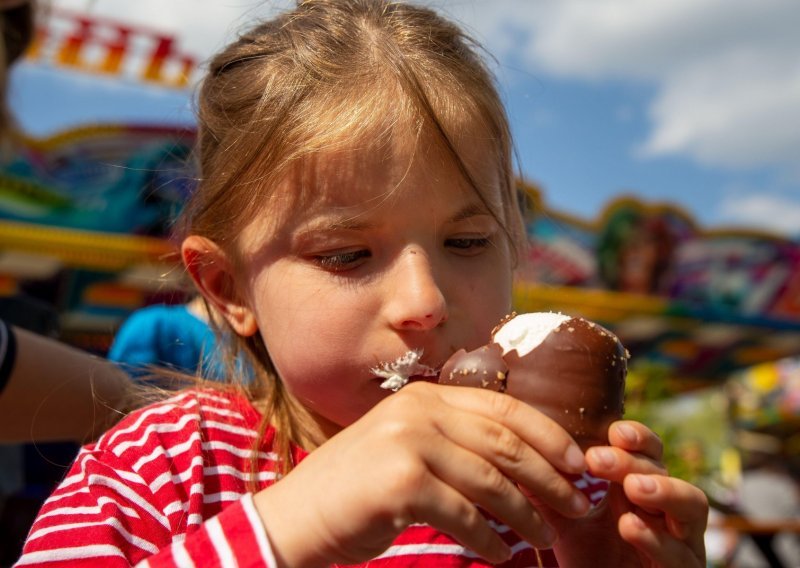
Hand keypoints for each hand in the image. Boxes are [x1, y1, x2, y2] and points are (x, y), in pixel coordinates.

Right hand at [252, 382, 590, 566]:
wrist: (297, 516)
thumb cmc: (360, 488)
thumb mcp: (408, 449)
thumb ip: (456, 445)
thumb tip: (523, 466)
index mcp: (426, 398)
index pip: (504, 407)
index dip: (550, 435)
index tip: (580, 463)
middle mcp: (419, 412)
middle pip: (505, 443)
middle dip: (551, 477)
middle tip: (580, 505)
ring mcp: (408, 443)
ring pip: (490, 481)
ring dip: (526, 515)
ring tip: (545, 537)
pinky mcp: (401, 482)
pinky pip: (464, 516)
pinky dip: (489, 540)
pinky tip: (500, 555)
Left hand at [551, 420, 707, 566]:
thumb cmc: (589, 563)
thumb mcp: (564, 523)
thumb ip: (548, 492)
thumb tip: (522, 453)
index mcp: (641, 491)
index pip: (650, 453)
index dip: (638, 438)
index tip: (613, 432)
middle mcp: (667, 512)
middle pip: (663, 472)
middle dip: (632, 462)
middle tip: (595, 460)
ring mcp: (682, 544)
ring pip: (693, 505)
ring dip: (665, 490)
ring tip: (633, 486)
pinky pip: (682, 555)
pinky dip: (657, 539)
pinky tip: (629, 525)